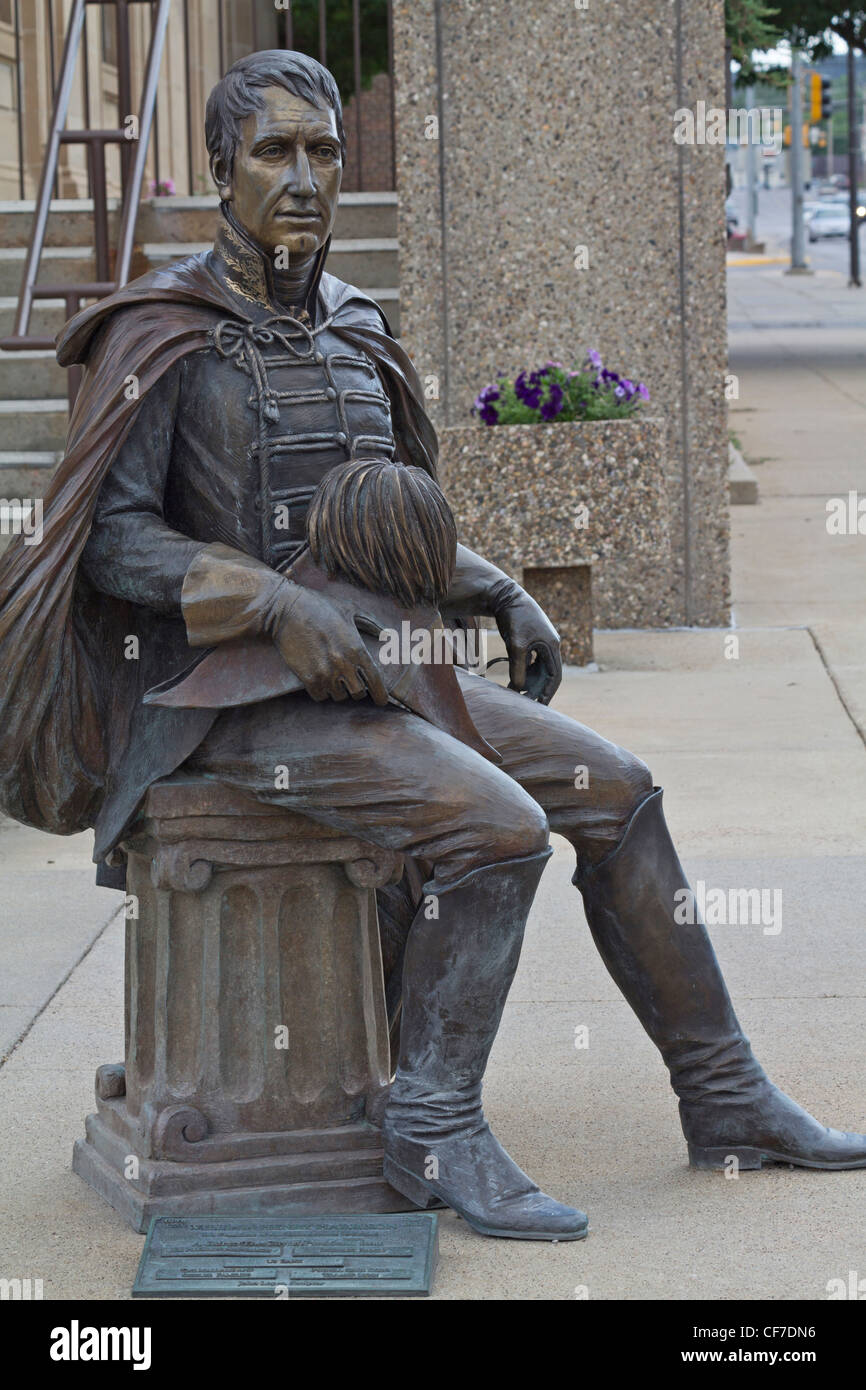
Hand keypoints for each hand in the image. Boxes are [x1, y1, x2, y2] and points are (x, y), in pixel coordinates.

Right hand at [266, 582, 388, 705]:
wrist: (285, 609)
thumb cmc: (320, 606)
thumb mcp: (350, 609)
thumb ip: (372, 623)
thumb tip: (389, 634)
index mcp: (357, 649)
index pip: (375, 681)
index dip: (380, 695)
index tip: (381, 701)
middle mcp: (343, 664)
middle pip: (358, 693)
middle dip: (357, 689)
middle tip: (351, 682)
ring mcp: (325, 673)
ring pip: (339, 696)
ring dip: (338, 690)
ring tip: (333, 677)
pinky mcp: (307, 678)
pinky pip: (320, 696)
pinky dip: (321, 691)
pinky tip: (320, 680)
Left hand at [495, 590, 561, 703]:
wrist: (505, 597)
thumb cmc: (514, 618)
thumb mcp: (516, 645)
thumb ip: (518, 668)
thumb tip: (518, 689)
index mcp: (552, 646)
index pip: (555, 676)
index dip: (549, 692)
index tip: (541, 706)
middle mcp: (550, 645)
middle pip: (547, 674)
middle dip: (537, 689)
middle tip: (525, 703)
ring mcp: (540, 642)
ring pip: (538, 669)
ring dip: (529, 681)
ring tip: (516, 692)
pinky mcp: (530, 640)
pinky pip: (531, 661)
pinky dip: (524, 671)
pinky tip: (514, 679)